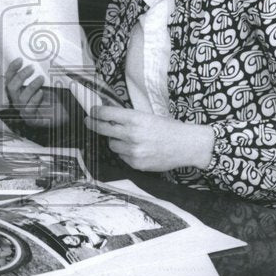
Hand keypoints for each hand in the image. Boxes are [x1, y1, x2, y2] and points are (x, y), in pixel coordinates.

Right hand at [4, 58, 68, 128]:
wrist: (66, 113)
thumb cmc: (55, 97)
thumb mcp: (47, 83)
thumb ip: (40, 74)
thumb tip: (40, 59)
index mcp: (20, 92)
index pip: (10, 79)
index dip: (12, 69)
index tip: (20, 60)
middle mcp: (19, 101)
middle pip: (11, 88)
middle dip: (20, 76)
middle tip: (32, 68)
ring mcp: (24, 111)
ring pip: (20, 98)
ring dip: (30, 86)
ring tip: (41, 79)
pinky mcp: (32, 120)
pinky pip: (28, 110)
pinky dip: (34, 99)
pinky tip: (41, 93)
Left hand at [85, 106, 214, 171]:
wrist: (186, 145)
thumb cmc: (169, 128)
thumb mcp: (148, 116)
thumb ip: (129, 117)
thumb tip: (109, 115)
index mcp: (135, 118)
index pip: (106, 113)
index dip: (96, 112)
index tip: (91, 111)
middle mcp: (131, 134)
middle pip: (102, 129)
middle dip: (94, 124)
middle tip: (89, 121)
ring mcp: (133, 150)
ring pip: (112, 144)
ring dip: (115, 140)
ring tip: (128, 138)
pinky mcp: (136, 163)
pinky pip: (122, 156)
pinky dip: (125, 152)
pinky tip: (137, 149)